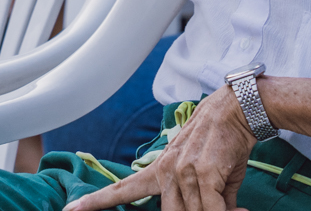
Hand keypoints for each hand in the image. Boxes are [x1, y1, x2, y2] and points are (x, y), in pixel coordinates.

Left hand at [64, 91, 254, 210]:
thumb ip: (195, 195)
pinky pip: (213, 210)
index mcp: (159, 169)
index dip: (95, 202)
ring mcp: (183, 172)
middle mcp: (166, 171)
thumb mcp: (200, 169)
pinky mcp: (205, 174)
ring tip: (234, 208)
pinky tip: (239, 208)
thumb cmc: (219, 140)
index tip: (70, 210)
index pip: (122, 190)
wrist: (235, 110)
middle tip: (214, 207)